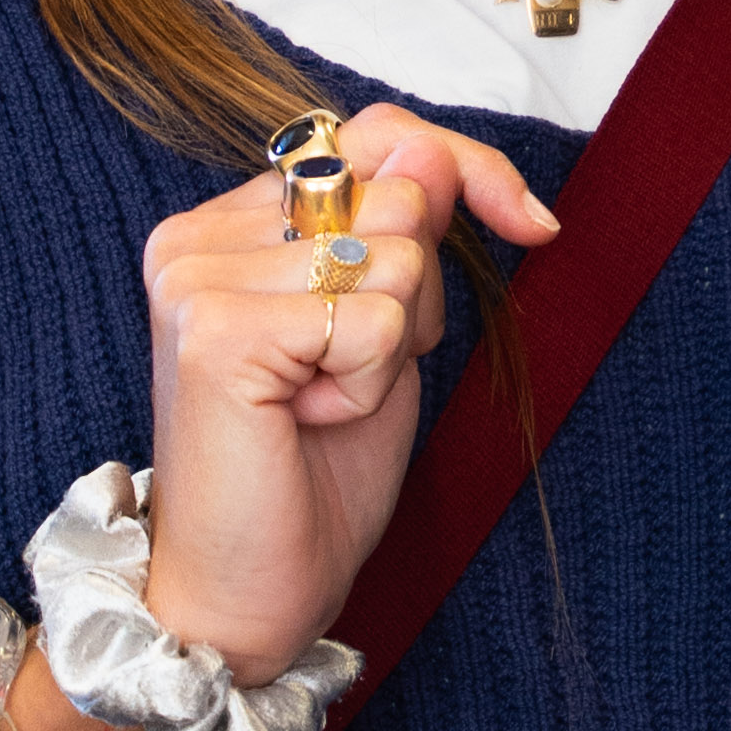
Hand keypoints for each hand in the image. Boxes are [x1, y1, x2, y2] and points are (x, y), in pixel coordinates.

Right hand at [140, 104, 558, 677]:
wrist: (247, 593)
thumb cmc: (308, 475)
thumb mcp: (385, 334)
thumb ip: (403, 239)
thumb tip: (431, 155)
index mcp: (230, 226)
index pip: (373, 137)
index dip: (465, 166)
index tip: (534, 224)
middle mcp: (198, 237)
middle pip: (396, 194)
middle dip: (417, 293)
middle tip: (349, 377)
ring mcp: (197, 278)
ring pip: (393, 261)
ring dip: (389, 352)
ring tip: (322, 406)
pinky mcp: (216, 330)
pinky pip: (373, 321)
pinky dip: (371, 384)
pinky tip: (309, 422)